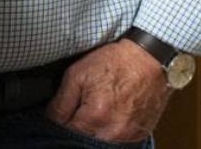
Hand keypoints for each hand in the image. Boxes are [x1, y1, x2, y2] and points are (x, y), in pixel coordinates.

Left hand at [44, 40, 170, 142]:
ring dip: (95, 131)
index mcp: (95, 115)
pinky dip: (110, 132)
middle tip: (82, 110)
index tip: (66, 112)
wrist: (149, 59)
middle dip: (78, 128)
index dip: (62, 122)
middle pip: (83, 141)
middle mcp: (113, 131)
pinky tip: (111, 116)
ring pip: (99, 143)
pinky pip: (117, 142)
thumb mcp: (78, 73)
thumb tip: (51, 120)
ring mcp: (128, 135)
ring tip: (98, 111)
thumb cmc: (115, 62)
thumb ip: (61, 101)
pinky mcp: (139, 135)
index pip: (66, 133)